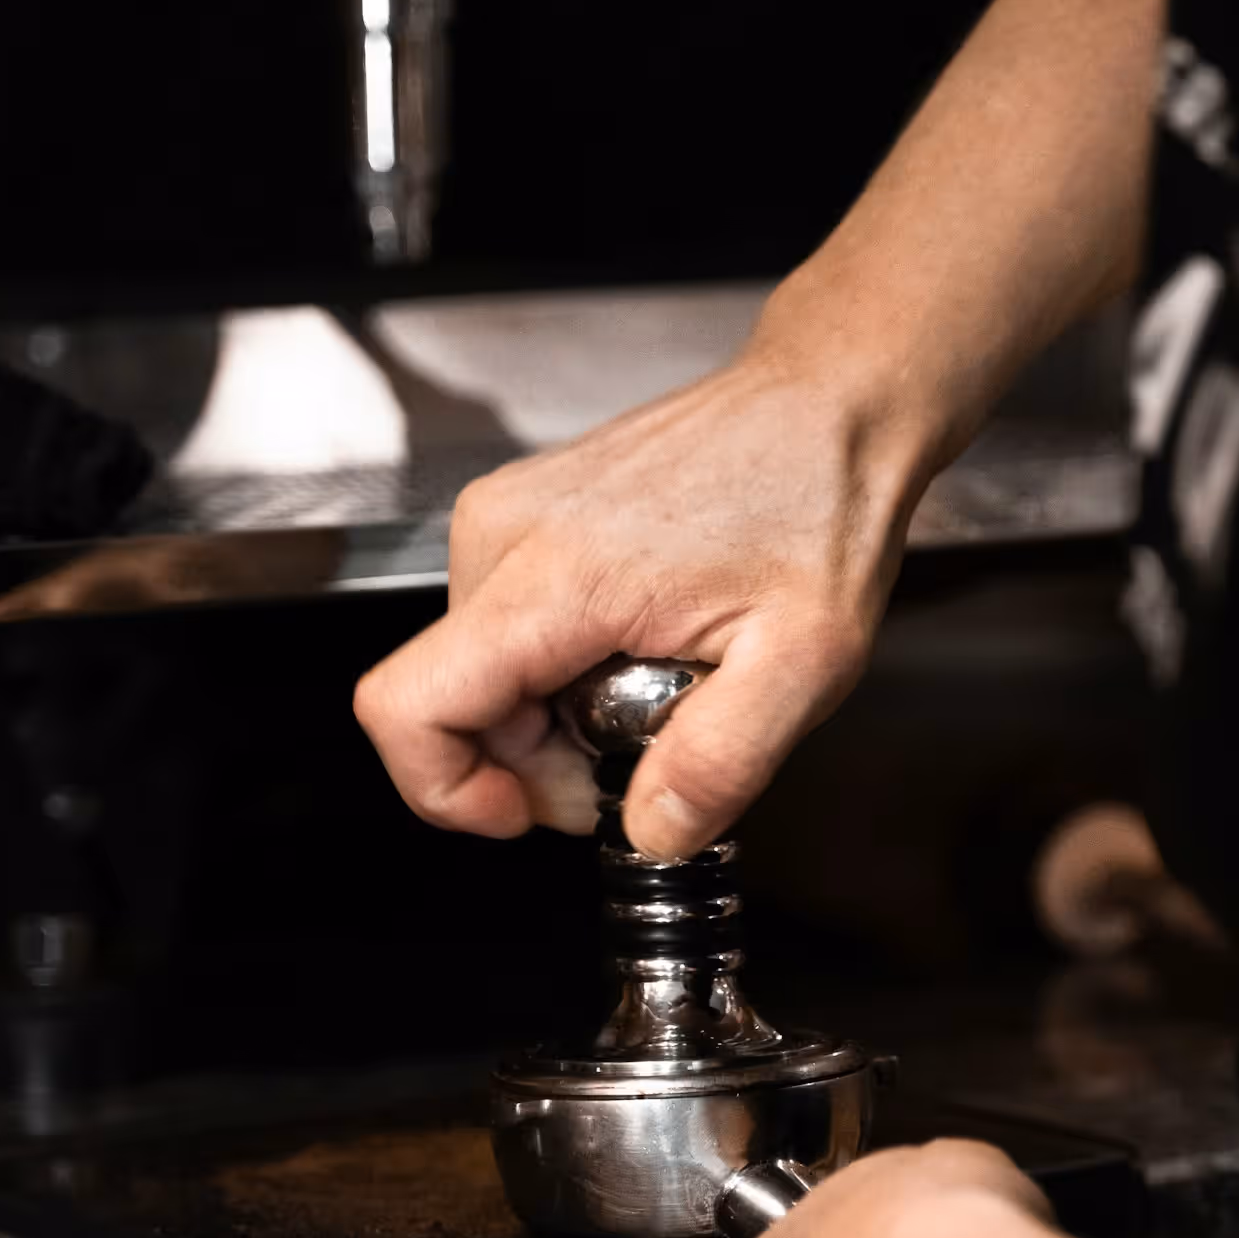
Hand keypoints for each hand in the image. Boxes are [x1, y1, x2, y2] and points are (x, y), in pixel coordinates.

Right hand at [352, 304, 957, 858]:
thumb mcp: (805, 663)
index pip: (408, 708)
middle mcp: (503, 534)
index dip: (447, 792)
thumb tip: (652, 831)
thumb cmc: (820, 503)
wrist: (830, 406)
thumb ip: (721, 763)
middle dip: (535, 763)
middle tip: (644, 753)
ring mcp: (506, 515)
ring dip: (555, 716)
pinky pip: (503, 630)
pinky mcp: (522, 513)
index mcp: (554, 575)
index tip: (529, 813)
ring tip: (660, 685)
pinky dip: (563, 668)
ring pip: (476, 673)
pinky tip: (644, 646)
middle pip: (447, 704)